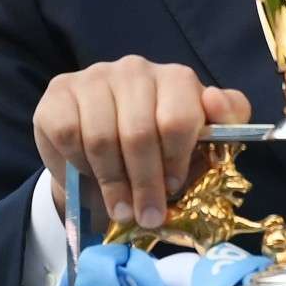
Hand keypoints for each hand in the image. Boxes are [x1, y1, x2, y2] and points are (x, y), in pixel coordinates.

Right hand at [32, 56, 250, 230]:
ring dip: (112, 183)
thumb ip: (226, 120)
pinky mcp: (59, 93)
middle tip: (147, 215)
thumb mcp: (201, 139)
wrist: (104, 151)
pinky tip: (88, 177)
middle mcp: (135, 70)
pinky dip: (78, 164)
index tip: (175, 188)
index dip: (176, 159)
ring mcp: (94, 78)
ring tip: (120, 209)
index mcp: (176, 78)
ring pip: (102, 138)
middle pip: (139, 133)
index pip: (179, 117)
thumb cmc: (159, 148)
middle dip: (145, 183)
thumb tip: (214, 101)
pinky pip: (68, 134)